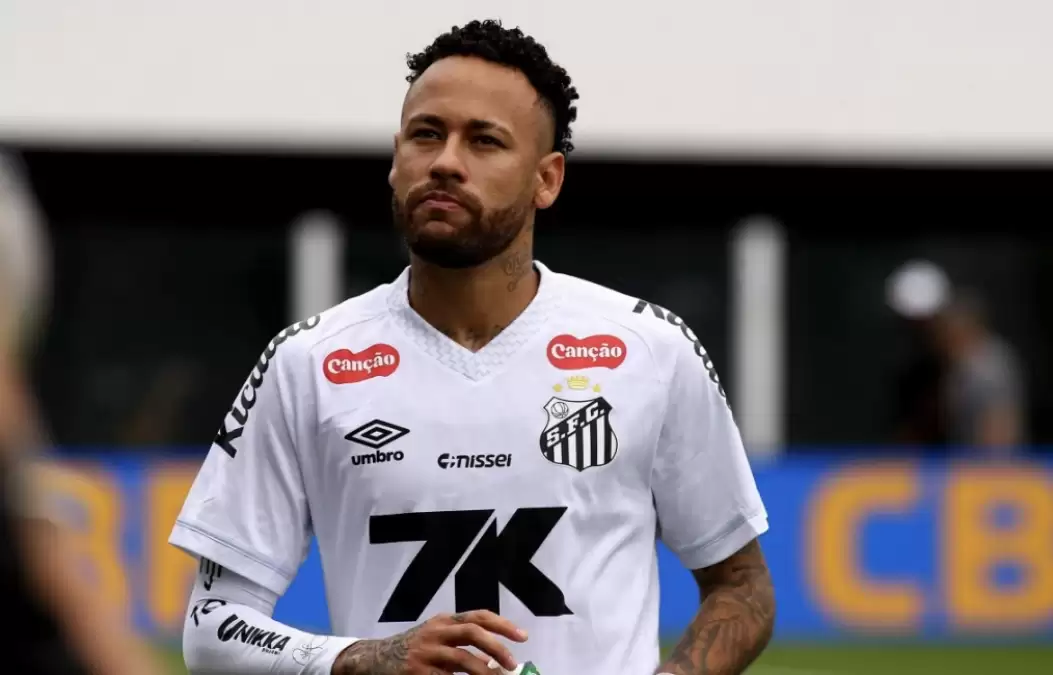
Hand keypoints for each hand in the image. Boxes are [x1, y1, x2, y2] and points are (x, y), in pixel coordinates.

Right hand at [332, 610, 526, 674]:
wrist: (374, 659)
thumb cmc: (414, 649)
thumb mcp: (437, 639)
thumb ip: (462, 644)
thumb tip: (493, 660)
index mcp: (444, 621)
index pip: (478, 616)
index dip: (502, 625)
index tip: (523, 636)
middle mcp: (436, 632)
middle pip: (472, 632)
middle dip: (497, 647)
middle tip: (513, 664)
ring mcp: (426, 652)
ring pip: (463, 659)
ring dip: (485, 671)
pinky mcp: (417, 672)